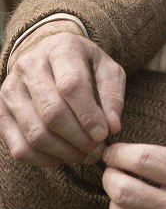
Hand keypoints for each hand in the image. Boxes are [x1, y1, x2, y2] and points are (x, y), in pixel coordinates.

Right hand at [0, 30, 124, 167]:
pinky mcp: (1, 112)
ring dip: (63, 152)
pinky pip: (19, 147)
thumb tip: (112, 128)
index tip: (103, 134)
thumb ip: (112, 95)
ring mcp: (11, 89)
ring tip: (84, 156)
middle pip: (52, 112)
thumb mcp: (106, 69)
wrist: (49, 55)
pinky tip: (62, 158)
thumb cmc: (83, 65)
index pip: (71, 85)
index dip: (88, 115)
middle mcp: (30, 65)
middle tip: (97, 151)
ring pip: (35, 132)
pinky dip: (42, 160)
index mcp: (60, 49)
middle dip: (78, 138)